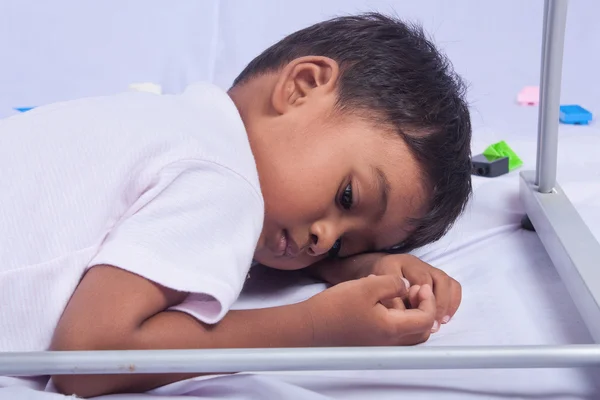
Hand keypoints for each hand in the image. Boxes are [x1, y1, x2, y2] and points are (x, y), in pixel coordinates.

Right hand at [305, 274, 435, 346]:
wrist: (310, 326)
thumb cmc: (336, 306)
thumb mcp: (368, 285)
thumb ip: (393, 284)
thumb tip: (406, 287)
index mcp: (392, 329)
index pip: (426, 319)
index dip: (428, 301)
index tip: (419, 285)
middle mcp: (389, 343)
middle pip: (422, 332)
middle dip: (425, 310)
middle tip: (415, 291)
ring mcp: (379, 346)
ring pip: (409, 336)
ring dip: (412, 317)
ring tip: (400, 296)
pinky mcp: (369, 344)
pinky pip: (395, 336)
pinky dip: (399, 322)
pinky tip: (383, 304)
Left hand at [370, 254, 461, 330]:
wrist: (372, 274)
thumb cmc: (370, 288)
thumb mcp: (371, 293)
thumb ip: (385, 301)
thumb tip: (402, 314)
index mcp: (392, 264)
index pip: (409, 282)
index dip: (411, 303)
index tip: (409, 319)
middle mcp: (411, 262)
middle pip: (429, 280)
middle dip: (432, 304)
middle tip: (429, 325)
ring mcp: (425, 266)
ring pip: (444, 281)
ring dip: (443, 304)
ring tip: (437, 323)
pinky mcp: (435, 275)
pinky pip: (453, 285)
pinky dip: (453, 302)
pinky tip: (444, 319)